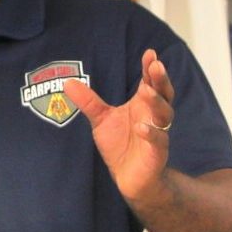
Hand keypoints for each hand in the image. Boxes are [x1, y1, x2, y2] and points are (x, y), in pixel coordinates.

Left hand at [63, 49, 174, 206]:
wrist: (129, 177)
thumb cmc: (120, 145)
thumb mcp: (101, 120)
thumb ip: (89, 102)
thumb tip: (68, 83)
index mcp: (143, 103)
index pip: (150, 81)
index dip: (150, 68)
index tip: (149, 53)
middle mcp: (154, 115)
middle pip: (163, 93)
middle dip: (160, 79)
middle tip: (155, 65)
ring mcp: (158, 132)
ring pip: (164, 114)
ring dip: (156, 102)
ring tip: (146, 91)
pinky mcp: (157, 152)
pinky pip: (157, 140)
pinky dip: (150, 133)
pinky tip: (141, 127)